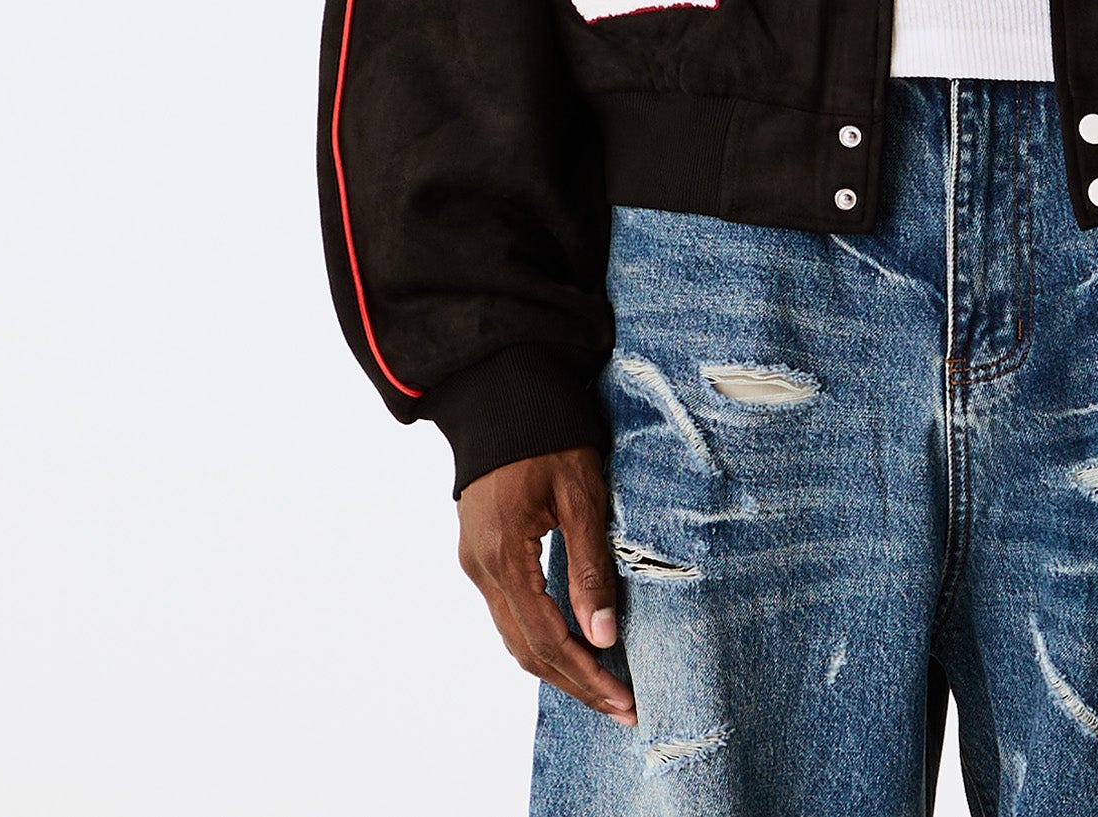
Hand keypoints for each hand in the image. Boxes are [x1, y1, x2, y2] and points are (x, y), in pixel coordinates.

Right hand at [457, 447, 635, 725]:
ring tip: (603, 687)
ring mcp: (474, 562)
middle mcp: (480, 568)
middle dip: (575, 683)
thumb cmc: (549, 434)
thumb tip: (602, 637)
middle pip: (526, 650)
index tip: (623, 700)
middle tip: (621, 707)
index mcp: (504, 556)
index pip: (546, 640)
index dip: (586, 676)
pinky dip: (539, 638)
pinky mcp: (479, 552)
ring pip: (514, 636)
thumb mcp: (580, 494)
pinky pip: (508, 613)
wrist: (500, 390)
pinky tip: (571, 644)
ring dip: (557, 666)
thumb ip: (590, 566)